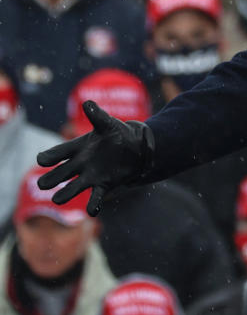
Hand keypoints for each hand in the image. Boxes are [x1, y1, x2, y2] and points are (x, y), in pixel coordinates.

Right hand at [36, 100, 154, 215]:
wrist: (136, 148)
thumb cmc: (118, 134)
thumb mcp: (108, 124)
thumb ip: (98, 116)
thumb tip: (88, 103)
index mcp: (78, 148)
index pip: (58, 153)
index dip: (49, 157)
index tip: (42, 159)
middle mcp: (80, 164)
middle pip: (60, 173)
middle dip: (51, 179)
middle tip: (43, 184)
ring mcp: (91, 176)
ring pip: (73, 188)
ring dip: (66, 194)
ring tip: (58, 199)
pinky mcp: (104, 185)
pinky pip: (96, 197)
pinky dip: (94, 205)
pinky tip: (92, 211)